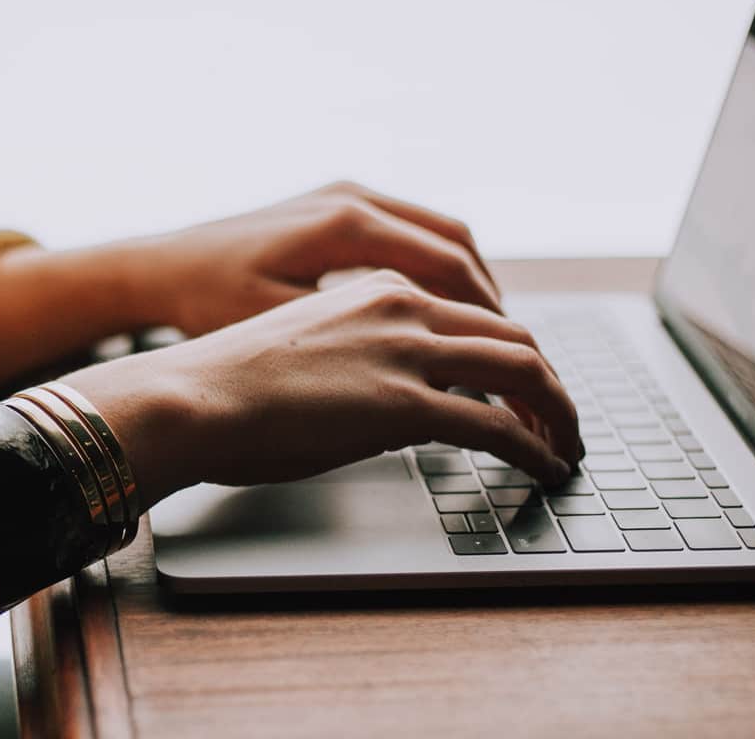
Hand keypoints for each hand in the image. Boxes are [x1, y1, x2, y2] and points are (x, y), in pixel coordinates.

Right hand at [60, 271, 581, 508]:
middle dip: (550, 384)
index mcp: (377, 287)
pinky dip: (535, 448)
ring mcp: (407, 352)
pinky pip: (498, 426)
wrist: (188, 397)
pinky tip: (544, 468)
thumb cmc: (226, 383)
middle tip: (562, 421)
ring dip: (557, 413)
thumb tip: (388, 401)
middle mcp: (402, 305)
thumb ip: (360, 355)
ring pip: (523, 371)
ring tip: (566, 447)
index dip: (512, 353)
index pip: (473, 312)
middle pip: (514, 336)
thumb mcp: (306, 346)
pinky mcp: (405, 404)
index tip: (524, 387)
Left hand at [122, 181, 501, 336]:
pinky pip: (410, 231)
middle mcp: (353, 198)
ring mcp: (345, 195)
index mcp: (346, 225)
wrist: (158, 267)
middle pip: (456, 246)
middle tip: (516, 354)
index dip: (489, 319)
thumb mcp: (281, 330)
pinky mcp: (334, 205)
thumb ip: (356, 345)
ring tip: (490, 338)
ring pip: (439, 234)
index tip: (511, 360)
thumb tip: (429, 377)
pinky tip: (441, 312)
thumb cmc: (207, 303)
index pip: (449, 268)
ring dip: (470, 284)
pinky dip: (438, 270)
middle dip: (491, 303)